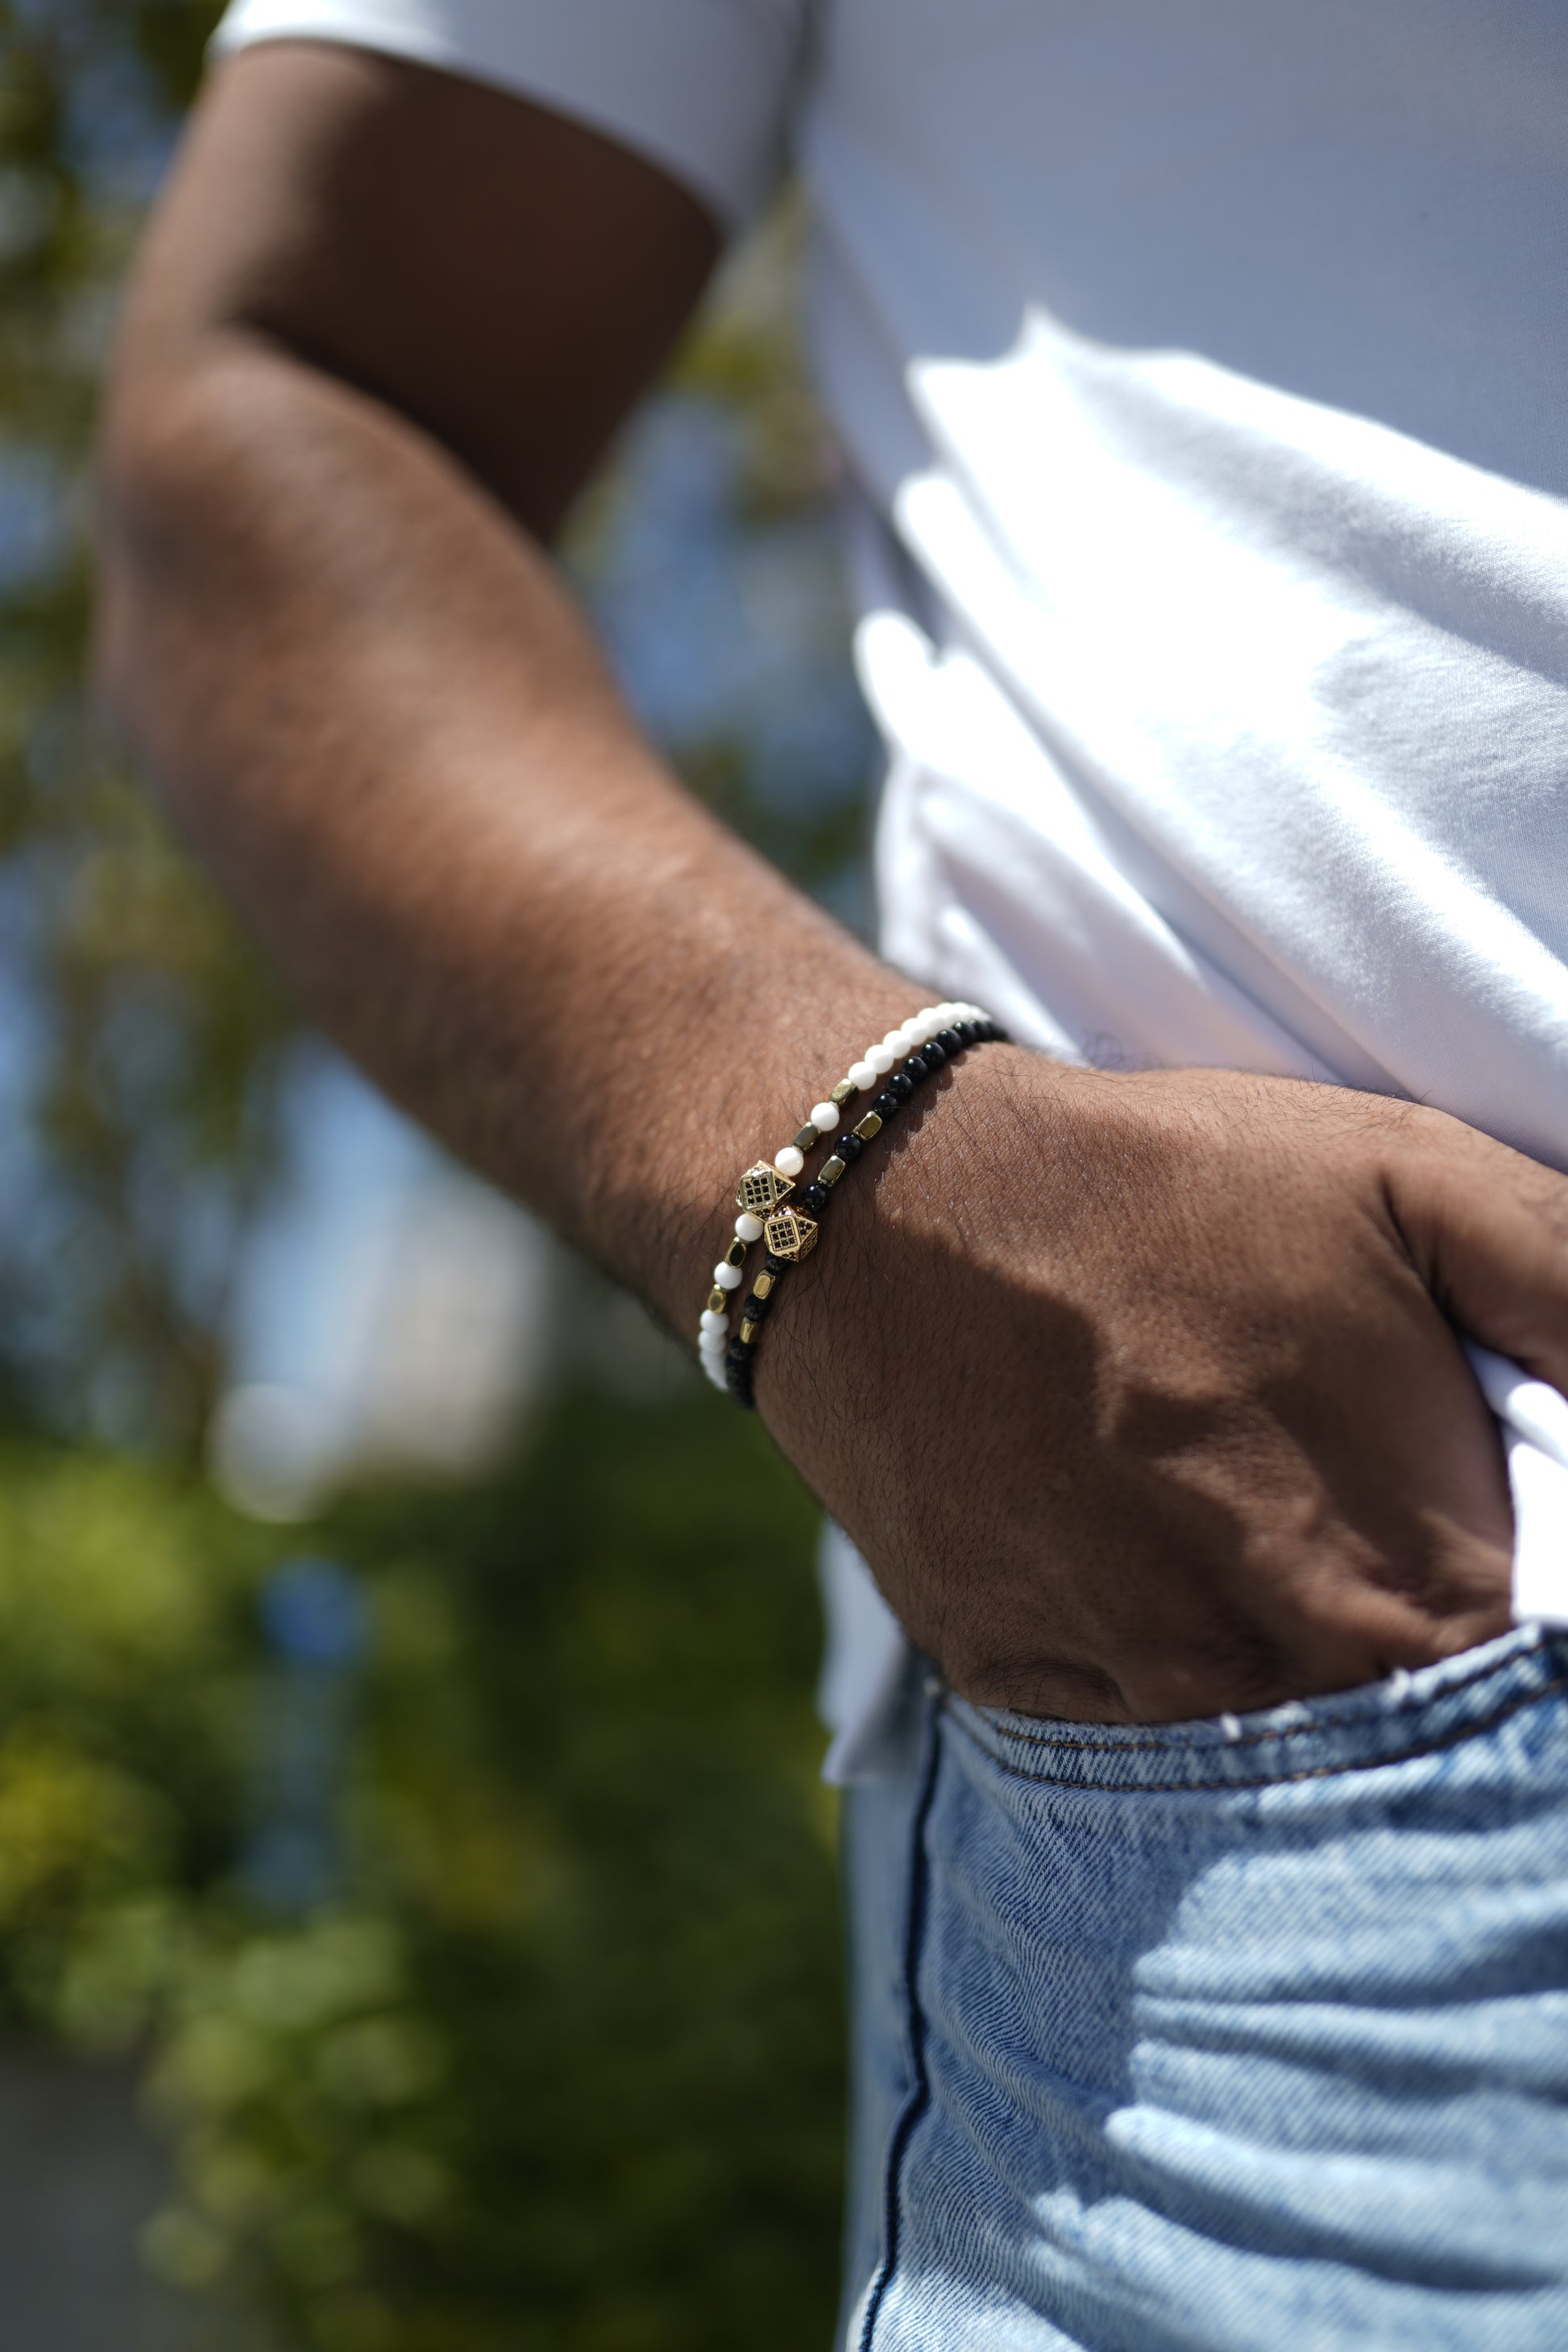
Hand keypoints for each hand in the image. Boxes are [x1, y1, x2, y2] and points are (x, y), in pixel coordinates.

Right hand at [757, 1052, 1567, 1721]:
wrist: (886, 1207)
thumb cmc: (1169, 1184)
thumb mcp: (1410, 1176)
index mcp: (1405, 1582)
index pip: (1528, 1710)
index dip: (1525, 1648)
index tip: (1490, 1570)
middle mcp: (1267, 1679)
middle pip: (1396, 1755)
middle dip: (1417, 1682)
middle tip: (1360, 1544)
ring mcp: (1128, 1698)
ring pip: (1260, 1768)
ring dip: (1288, 1687)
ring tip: (1263, 1557)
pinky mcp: (1012, 1688)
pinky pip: (1126, 1732)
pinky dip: (1160, 1675)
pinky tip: (1146, 1563)